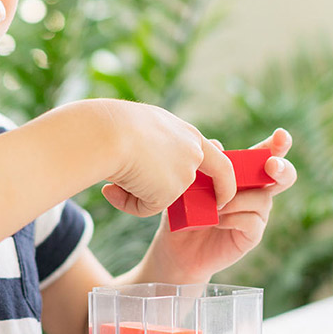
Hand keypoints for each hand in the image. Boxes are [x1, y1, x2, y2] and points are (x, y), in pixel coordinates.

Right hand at [99, 100, 236, 217]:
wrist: (110, 133)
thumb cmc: (116, 126)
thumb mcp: (142, 129)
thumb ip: (154, 149)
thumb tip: (145, 173)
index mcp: (187, 134)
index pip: (215, 160)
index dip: (222, 180)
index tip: (220, 195)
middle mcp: (192, 154)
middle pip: (190, 182)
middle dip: (174, 194)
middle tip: (162, 201)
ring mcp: (184, 175)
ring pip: (159, 196)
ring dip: (135, 191)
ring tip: (114, 174)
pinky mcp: (169, 194)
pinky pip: (145, 207)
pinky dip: (128, 202)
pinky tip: (112, 188)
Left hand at [143, 128, 296, 282]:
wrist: (176, 247)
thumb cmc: (183, 210)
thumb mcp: (188, 183)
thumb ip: (205, 163)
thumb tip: (217, 144)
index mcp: (242, 173)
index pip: (264, 154)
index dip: (277, 145)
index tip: (282, 135)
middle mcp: (255, 191)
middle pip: (283, 175)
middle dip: (281, 168)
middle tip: (271, 166)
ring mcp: (256, 213)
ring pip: (261, 198)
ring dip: (237, 199)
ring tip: (212, 206)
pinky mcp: (252, 235)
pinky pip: (252, 220)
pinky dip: (233, 218)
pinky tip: (216, 222)